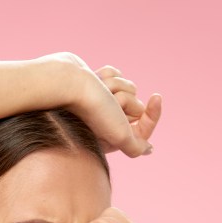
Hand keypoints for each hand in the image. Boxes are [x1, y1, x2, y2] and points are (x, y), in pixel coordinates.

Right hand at [37, 52, 160, 157]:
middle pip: (135, 105)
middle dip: (126, 97)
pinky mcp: (94, 82)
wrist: (65, 82)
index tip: (157, 99)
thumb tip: (150, 149)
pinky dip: (108, 73)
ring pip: (127, 86)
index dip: (152, 115)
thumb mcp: (120, 137)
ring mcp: (99, 101)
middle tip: (108, 101)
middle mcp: (105, 121)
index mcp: (110, 138)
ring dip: (117, 84)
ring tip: (98, 88)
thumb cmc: (91, 111)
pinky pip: (115, 73)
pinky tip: (94, 76)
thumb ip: (135, 146)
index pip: (143, 128)